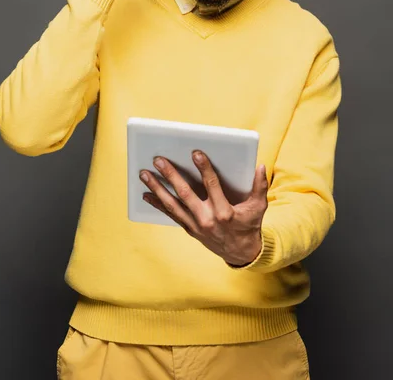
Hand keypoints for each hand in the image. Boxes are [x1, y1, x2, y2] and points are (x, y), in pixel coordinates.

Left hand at [139, 151, 267, 265]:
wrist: (242, 253)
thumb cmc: (249, 225)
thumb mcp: (259, 207)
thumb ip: (260, 186)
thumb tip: (261, 166)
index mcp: (225, 212)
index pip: (212, 185)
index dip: (204, 168)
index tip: (195, 153)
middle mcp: (207, 219)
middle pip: (185, 194)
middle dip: (170, 176)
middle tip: (159, 160)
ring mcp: (196, 226)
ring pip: (173, 205)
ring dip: (157, 189)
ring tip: (144, 174)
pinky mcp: (190, 229)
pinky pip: (171, 215)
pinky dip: (158, 204)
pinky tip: (146, 194)